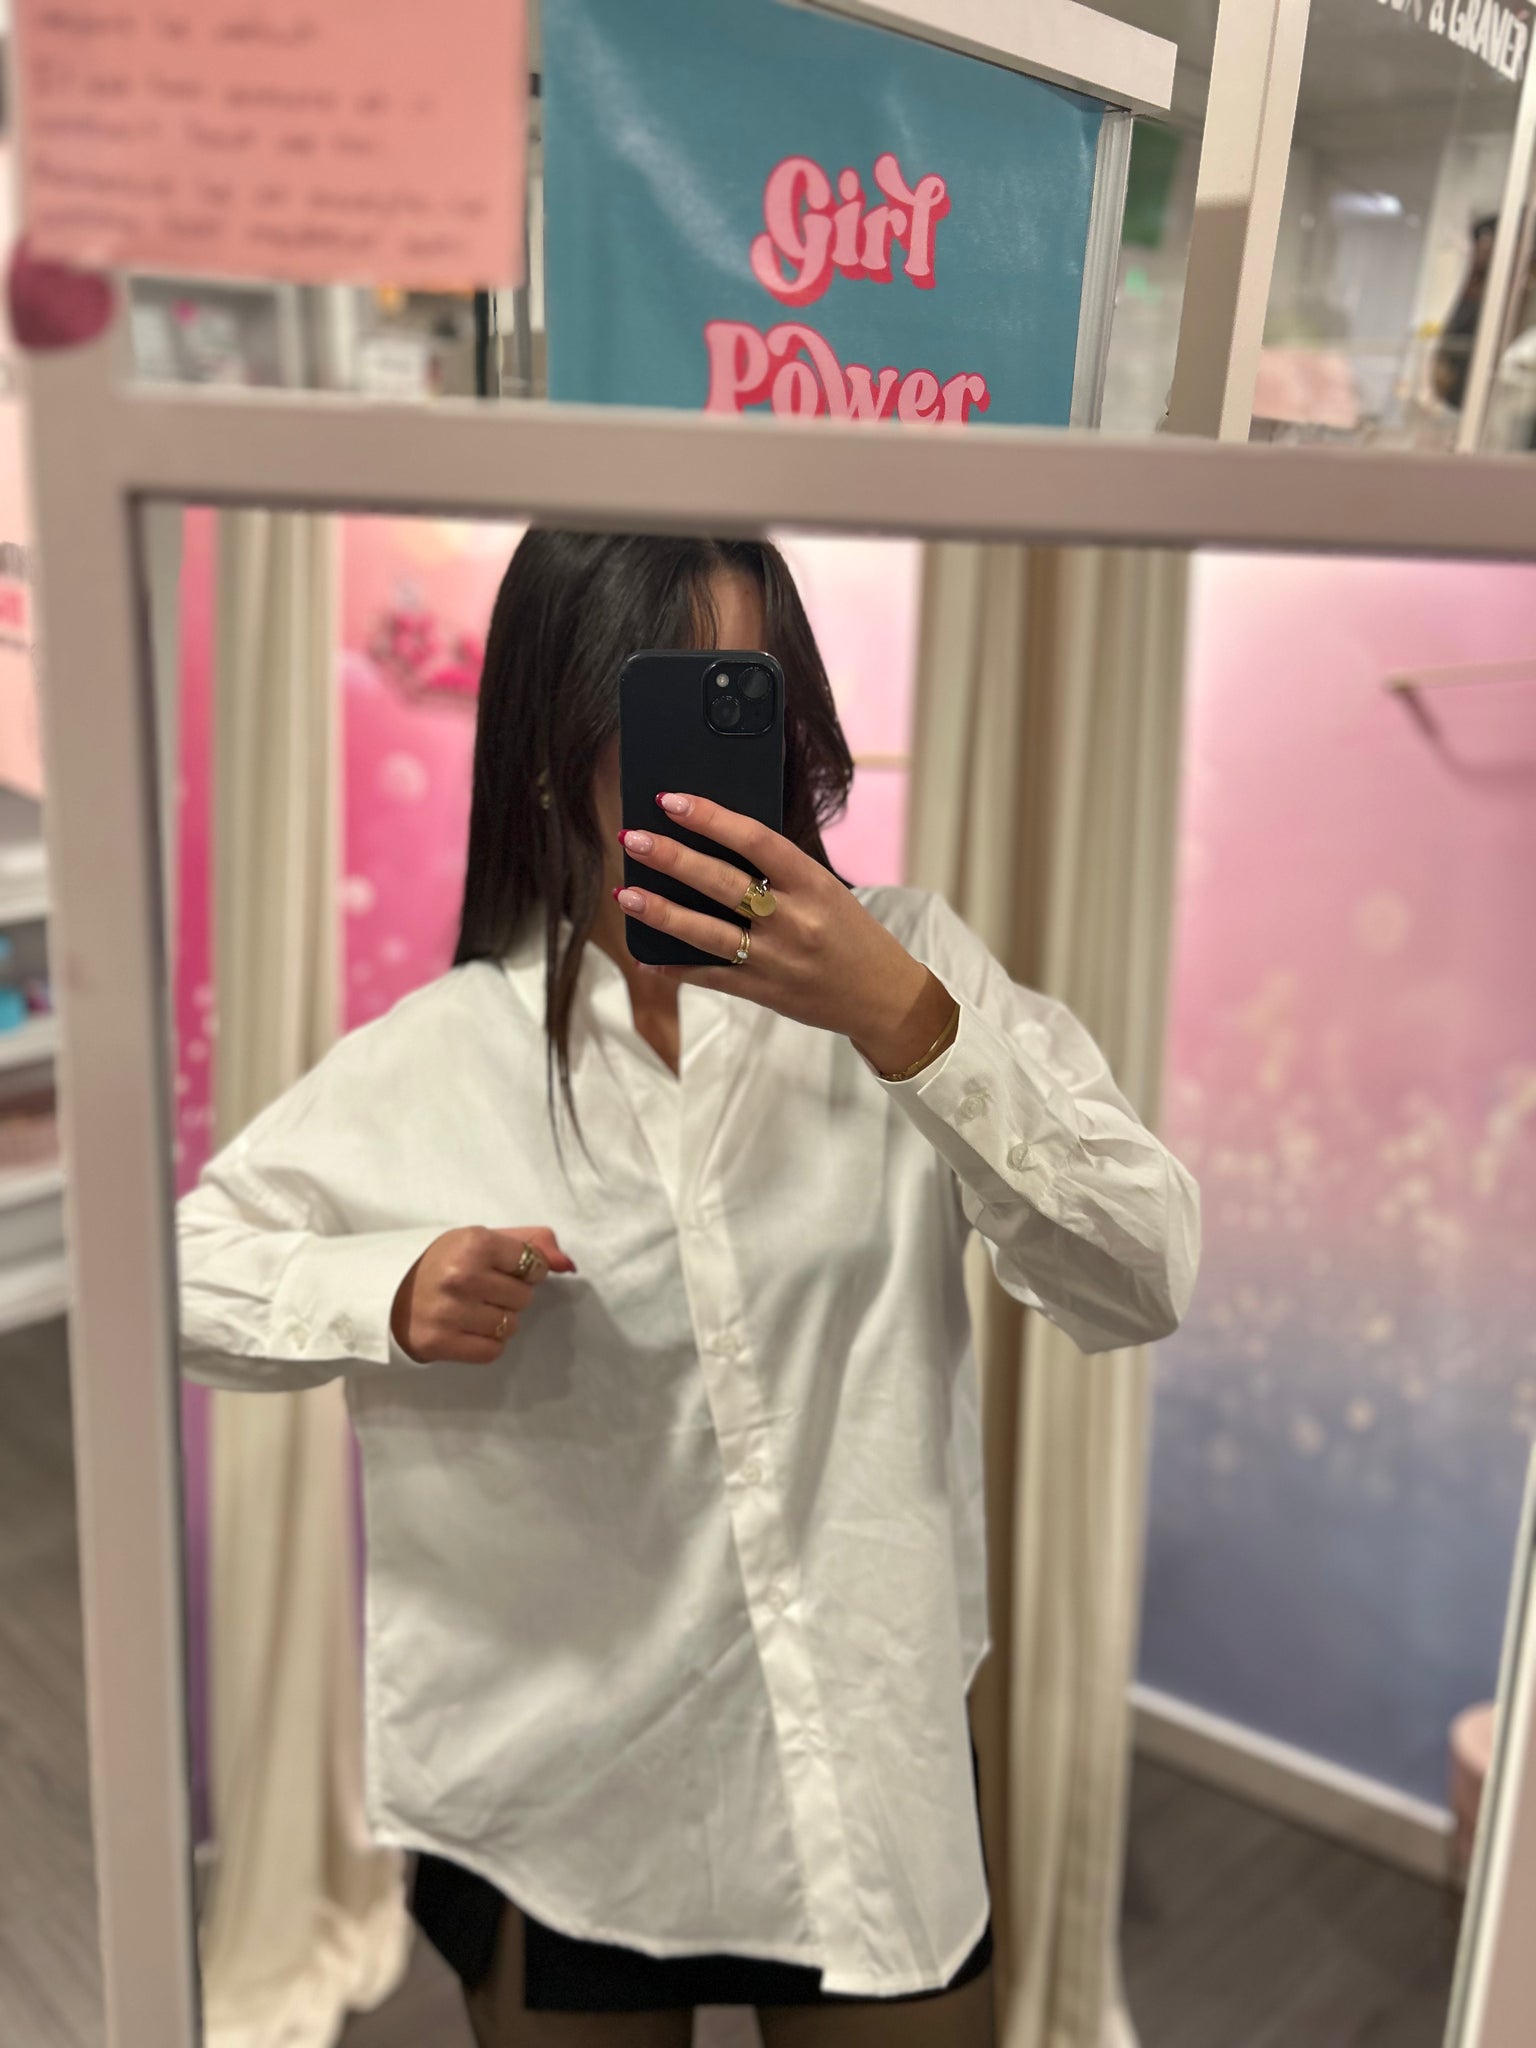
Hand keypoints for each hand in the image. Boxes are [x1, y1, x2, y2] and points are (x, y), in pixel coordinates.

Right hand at [390, 1226, 575, 1364]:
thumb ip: (530, 1243)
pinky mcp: (441, 1343)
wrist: (384, 1293)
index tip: (504, 1269)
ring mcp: (450, 1312)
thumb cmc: (440, 1262)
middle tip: (482, 1290)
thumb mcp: (479, 1239)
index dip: (526, 1269)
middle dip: (511, 1294)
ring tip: (472, 1309)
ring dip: (498, 1320)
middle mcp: (462, 1277)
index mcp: (473, 1243)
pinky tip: (468, 1329)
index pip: (534, 1265)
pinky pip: (493, 1350)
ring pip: (511, 1325)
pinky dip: (487, 1342)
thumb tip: (569, 1264)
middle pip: (525, 1297)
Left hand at [615, 792, 956, 1073]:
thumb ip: (780, 872)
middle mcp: (794, 920)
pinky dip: (675, 965)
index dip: (711, 818)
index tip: (672, 800)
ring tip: (626, 894)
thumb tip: (714, 845)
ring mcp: (777, 959)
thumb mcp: (826, 893)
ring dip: (661, 912)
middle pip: (722, 883)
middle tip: (633, 839)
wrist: (884, 998)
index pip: (756, 840)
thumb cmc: (851, 935)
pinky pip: (710, 976)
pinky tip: (645, 953)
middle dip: (672, 858)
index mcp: (814, 884)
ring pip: (707, 932)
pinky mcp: (764, 993)